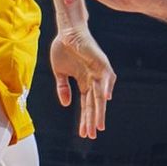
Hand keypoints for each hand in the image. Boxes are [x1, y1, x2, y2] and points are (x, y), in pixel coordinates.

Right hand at [51, 25, 114, 139]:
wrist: (66, 31)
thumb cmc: (63, 47)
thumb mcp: (59, 72)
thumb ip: (63, 88)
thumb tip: (66, 104)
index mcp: (84, 82)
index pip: (86, 105)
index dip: (85, 119)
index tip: (84, 134)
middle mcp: (93, 79)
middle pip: (94, 104)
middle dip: (93, 119)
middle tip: (92, 135)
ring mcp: (98, 72)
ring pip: (101, 95)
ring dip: (100, 110)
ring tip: (99, 125)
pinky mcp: (101, 62)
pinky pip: (106, 77)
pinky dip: (107, 87)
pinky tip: (106, 98)